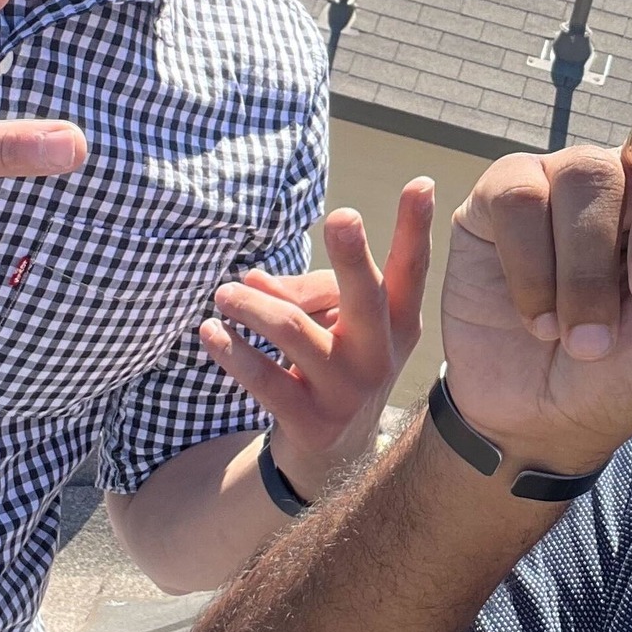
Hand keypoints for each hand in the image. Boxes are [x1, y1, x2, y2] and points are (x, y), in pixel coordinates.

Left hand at [201, 178, 435, 500]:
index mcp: (399, 320)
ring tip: (224, 293)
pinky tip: (210, 333)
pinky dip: (231, 351)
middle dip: (356, 256)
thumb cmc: (335, 359)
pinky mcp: (313, 422)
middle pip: (367, 297)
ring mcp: (349, 391)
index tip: (421, 182)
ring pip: (293, 330)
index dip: (416, 226)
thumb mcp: (334, 321)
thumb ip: (302, 291)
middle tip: (340, 217)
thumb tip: (252, 281)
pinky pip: (263, 379)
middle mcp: (381, 353)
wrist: (333, 450)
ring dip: (251, 306)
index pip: (411, 267)